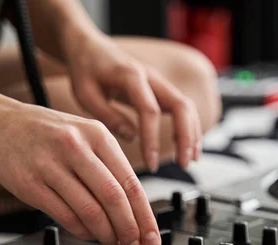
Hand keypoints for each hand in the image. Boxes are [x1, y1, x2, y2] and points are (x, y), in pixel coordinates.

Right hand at [0, 102, 160, 244]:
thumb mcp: (85, 136)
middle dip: (130, 231)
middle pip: (114, 198)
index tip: (152, 238)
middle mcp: (76, 147)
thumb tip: (133, 212)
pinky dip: (82, 231)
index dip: (145, 217)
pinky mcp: (30, 184)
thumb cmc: (47, 133)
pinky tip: (90, 235)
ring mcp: (51, 165)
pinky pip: (65, 215)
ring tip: (114, 244)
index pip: (131, 183)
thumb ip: (109, 168)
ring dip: (107, 235)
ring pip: (90, 210)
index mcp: (97, 135)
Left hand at [66, 34, 201, 171]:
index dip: (152, 139)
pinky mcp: (161, 90)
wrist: (90, 48)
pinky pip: (182, 108)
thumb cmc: (85, 70)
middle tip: (184, 163)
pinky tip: (185, 148)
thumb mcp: (85, 94)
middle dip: (186, 136)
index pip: (150, 110)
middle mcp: (152, 77)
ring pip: (187, 107)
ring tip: (189, 160)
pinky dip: (188, 128)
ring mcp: (160, 83)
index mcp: (131, 76)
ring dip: (192, 134)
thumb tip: (132, 137)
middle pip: (181, 106)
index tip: (150, 163)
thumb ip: (108, 116)